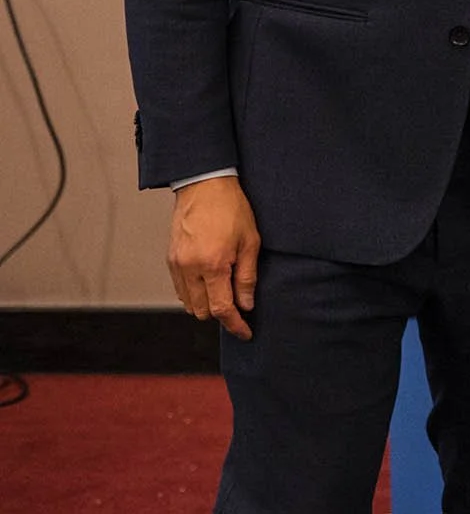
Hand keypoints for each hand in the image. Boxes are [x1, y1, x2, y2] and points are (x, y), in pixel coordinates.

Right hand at [168, 176, 260, 339]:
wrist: (204, 185)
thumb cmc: (232, 209)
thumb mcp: (250, 241)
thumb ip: (247, 277)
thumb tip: (246, 305)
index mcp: (213, 265)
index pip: (222, 309)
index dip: (235, 325)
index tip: (245, 333)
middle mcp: (190, 268)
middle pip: (203, 311)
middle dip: (221, 313)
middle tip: (239, 303)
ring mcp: (176, 265)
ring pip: (189, 304)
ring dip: (207, 304)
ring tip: (225, 290)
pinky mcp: (170, 260)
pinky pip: (180, 290)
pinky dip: (194, 293)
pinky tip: (210, 281)